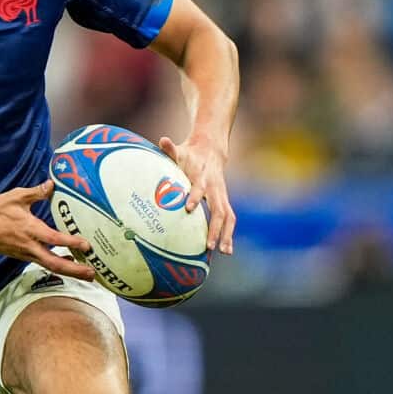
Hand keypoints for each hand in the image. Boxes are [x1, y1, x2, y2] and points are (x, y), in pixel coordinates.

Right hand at [0, 181, 95, 280]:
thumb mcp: (16, 197)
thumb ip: (36, 192)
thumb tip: (52, 184)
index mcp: (29, 229)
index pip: (54, 239)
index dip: (71, 243)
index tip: (87, 245)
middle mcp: (29, 246)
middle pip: (55, 263)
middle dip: (75, 270)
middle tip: (92, 273)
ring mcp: (26, 253)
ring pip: (50, 266)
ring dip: (69, 270)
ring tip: (87, 273)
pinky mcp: (23, 256)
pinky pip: (44, 263)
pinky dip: (58, 265)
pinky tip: (69, 262)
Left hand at [156, 133, 235, 254]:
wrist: (211, 150)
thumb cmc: (189, 154)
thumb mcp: (180, 151)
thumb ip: (171, 149)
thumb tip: (162, 140)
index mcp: (203, 177)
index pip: (199, 188)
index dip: (195, 197)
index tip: (188, 209)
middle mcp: (215, 189)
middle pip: (218, 210)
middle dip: (214, 228)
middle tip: (209, 245)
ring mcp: (221, 196)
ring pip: (228, 217)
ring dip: (227, 235)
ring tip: (225, 252)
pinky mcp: (223, 202)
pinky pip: (229, 220)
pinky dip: (229, 235)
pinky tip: (226, 251)